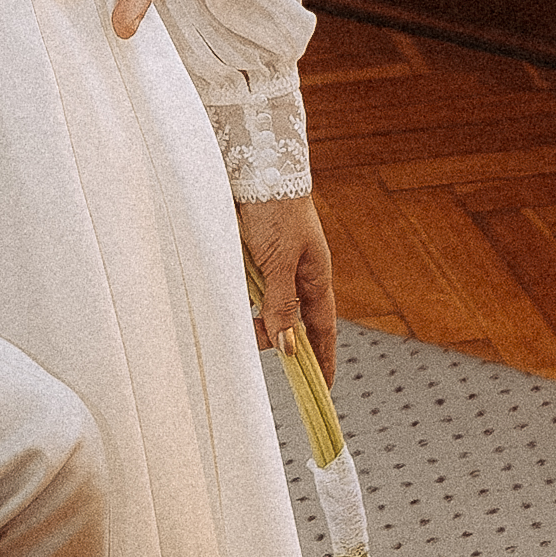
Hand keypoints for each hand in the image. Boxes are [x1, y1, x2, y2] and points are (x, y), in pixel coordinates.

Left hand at [240, 194, 337, 381]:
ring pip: (267, 306)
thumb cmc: (275, 209)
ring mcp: (277, 265)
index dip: (323, 359)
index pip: (323, 330)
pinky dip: (241, 295)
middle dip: (275, 338)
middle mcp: (299, 274)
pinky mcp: (254, 255)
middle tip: (251, 338)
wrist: (256, 167)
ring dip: (254, 315)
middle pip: (291, 322)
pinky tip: (231, 292)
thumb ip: (282, 304)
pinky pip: (249, 287)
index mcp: (315, 277)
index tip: (323, 389)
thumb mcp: (279, 262)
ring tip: (238, 307)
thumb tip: (290, 347)